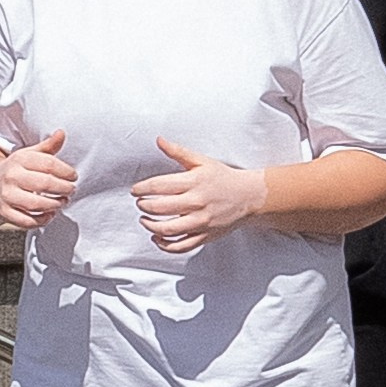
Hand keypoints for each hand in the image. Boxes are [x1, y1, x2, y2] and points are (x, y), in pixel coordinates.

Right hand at [0, 132, 77, 232]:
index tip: (73, 176)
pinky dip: (41, 220)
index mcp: (19, 159)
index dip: (65, 171)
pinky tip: (50, 214)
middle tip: (71, 190)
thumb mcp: (29, 154)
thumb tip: (61, 133)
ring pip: (36, 204)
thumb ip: (48, 146)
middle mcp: (11, 176)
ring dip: (55, 205)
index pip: (48, 163)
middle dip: (63, 188)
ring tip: (62, 202)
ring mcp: (7, 195)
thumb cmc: (15, 170)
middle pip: (44, 183)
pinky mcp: (4, 212)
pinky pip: (26, 221)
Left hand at [134, 142, 266, 253]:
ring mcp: (201, 221)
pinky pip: (182, 246)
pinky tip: (157, 237)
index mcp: (193, 182)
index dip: (142, 189)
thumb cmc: (224, 178)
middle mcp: (196, 202)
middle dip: (144, 206)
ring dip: (150, 225)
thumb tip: (159, 140)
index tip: (135, 190)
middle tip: (140, 203)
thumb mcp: (202, 161)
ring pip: (168, 229)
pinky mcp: (205, 235)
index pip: (159, 186)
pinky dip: (166, 245)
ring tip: (144, 220)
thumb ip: (178, 152)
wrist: (249, 196)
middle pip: (159, 208)